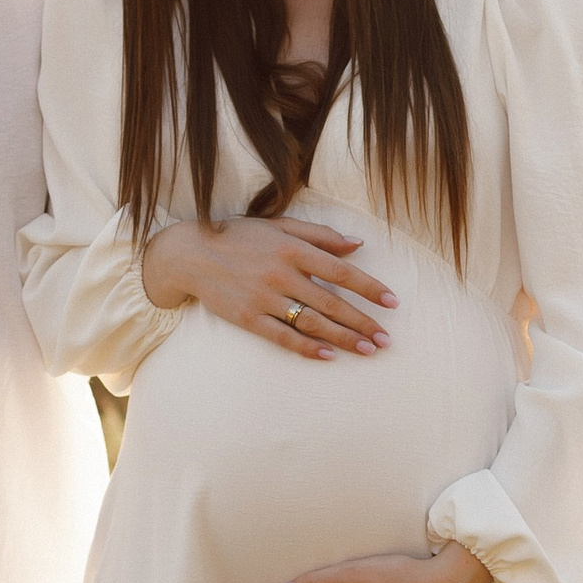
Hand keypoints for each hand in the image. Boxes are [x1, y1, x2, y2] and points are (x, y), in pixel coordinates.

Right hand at [141, 214, 395, 357]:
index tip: (392, 302)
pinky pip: (283, 336)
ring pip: (312, 322)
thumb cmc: (239, 236)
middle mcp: (281, 273)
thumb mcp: (279, 226)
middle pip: (332, 303)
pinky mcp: (248, 318)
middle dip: (363, 322)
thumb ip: (319, 234)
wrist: (190, 254)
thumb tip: (357, 244)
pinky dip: (307, 347)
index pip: (340, 271)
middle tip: (387, 340)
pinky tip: (328, 356)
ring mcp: (264, 298)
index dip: (369, 287)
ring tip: (368, 350)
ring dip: (343, 338)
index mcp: (292, 248)